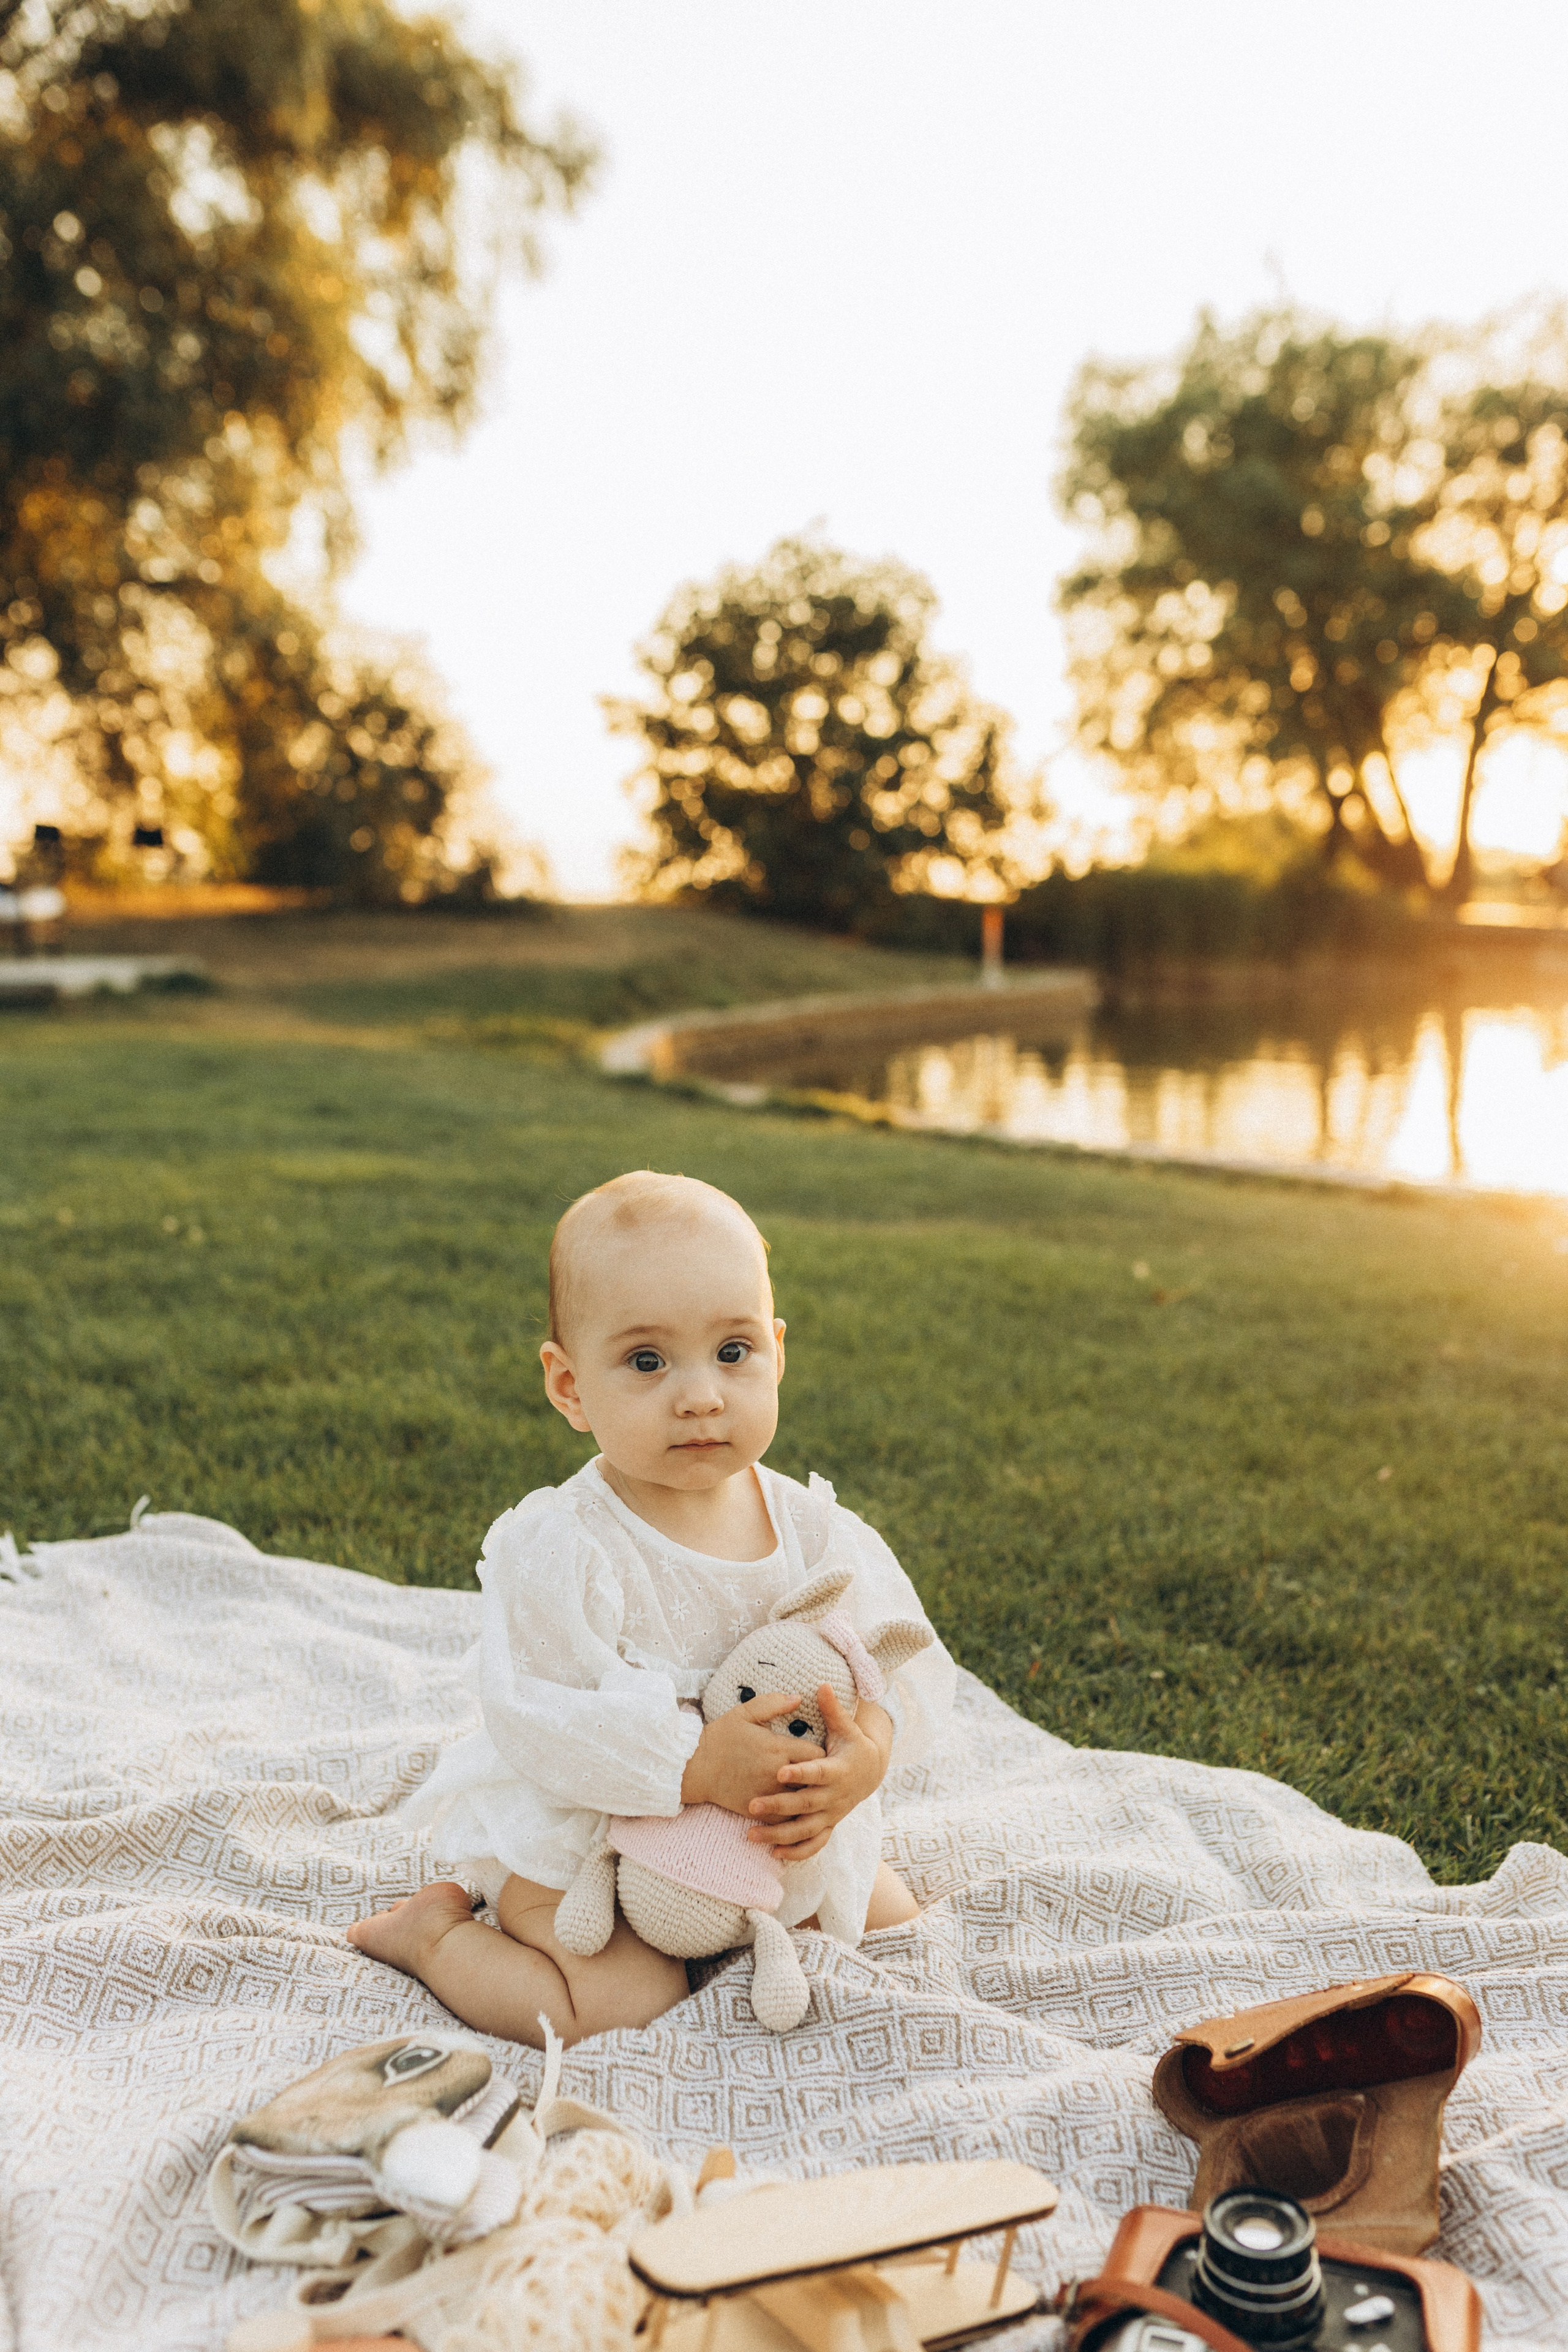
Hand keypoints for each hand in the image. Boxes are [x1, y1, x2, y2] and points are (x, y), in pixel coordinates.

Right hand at [681, 1692, 825, 1814]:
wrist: (696, 1767)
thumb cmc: (721, 1737)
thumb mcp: (745, 1713)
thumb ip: (773, 1703)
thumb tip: (799, 1697)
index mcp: (778, 1748)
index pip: (818, 1755)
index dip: (822, 1755)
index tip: (819, 1754)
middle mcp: (777, 1774)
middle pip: (815, 1781)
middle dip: (819, 1778)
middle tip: (820, 1775)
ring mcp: (769, 1795)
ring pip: (803, 1803)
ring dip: (808, 1798)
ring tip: (812, 1793)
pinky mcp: (758, 1811)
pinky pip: (785, 1820)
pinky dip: (792, 1816)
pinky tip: (795, 1810)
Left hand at [746, 1689, 891, 1862]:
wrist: (870, 1772)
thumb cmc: (852, 1744)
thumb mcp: (846, 1727)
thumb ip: (832, 1709)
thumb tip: (823, 1684)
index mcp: (839, 1769)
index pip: (818, 1772)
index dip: (802, 1773)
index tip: (781, 1772)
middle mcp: (835, 1796)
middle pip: (805, 1805)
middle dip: (779, 1807)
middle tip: (752, 1805)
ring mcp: (831, 1814)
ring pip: (805, 1830)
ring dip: (779, 1836)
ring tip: (750, 1835)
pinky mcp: (828, 1825)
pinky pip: (813, 1844)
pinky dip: (796, 1852)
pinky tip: (773, 1854)